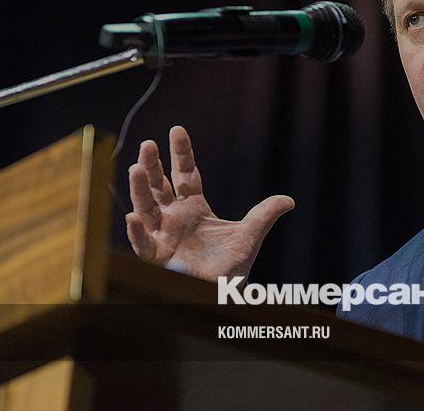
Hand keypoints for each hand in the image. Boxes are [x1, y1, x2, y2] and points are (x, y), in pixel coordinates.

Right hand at [125, 126, 294, 280]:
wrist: (223, 293)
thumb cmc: (231, 266)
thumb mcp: (250, 235)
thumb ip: (265, 214)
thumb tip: (289, 200)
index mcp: (194, 208)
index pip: (185, 174)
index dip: (181, 153)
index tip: (176, 130)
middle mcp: (174, 218)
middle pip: (159, 186)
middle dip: (152, 166)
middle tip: (148, 144)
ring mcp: (163, 236)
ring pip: (146, 209)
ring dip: (140, 190)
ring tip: (136, 168)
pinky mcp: (158, 257)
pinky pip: (143, 244)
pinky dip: (138, 232)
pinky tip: (134, 218)